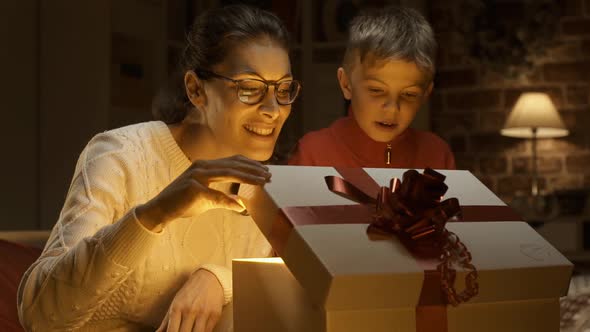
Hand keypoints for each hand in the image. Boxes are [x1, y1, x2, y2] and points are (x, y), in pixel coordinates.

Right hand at [137, 155, 269, 230]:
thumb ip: (224, 197)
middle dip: (253, 170)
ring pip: (228, 174)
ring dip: (248, 178)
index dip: (250, 164)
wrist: (160, 210)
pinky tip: (241, 206)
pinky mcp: (192, 189)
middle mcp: (202, 167)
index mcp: (206, 166)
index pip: (232, 161)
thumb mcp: (207, 198)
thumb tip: (241, 204)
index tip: (265, 170)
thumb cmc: (184, 203)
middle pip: (234, 164)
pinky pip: (215, 195)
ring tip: (262, 183)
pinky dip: (229, 200)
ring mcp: (196, 176)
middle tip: (269, 176)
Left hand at [156, 269, 223, 331]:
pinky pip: (208, 331)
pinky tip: (198, 330)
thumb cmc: (190, 292)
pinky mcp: (215, 315)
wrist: (209, 278)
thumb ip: (166, 321)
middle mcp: (190, 310)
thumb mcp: (175, 303)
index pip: (172, 331)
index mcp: (177, 308)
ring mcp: (203, 313)